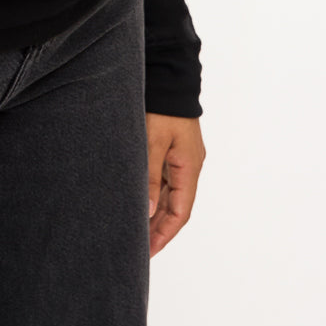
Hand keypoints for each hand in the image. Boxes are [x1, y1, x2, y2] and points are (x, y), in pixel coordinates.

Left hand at [146, 112, 205, 255]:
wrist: (169, 74)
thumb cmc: (162, 105)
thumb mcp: (153, 141)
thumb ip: (150, 177)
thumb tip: (148, 211)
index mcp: (189, 167)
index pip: (180, 212)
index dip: (165, 233)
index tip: (149, 251)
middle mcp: (189, 165)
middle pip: (176, 205)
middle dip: (158, 227)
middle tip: (138, 246)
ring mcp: (181, 156)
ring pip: (169, 192)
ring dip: (155, 210)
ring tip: (136, 228)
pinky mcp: (172, 147)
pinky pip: (164, 177)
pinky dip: (153, 192)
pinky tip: (139, 199)